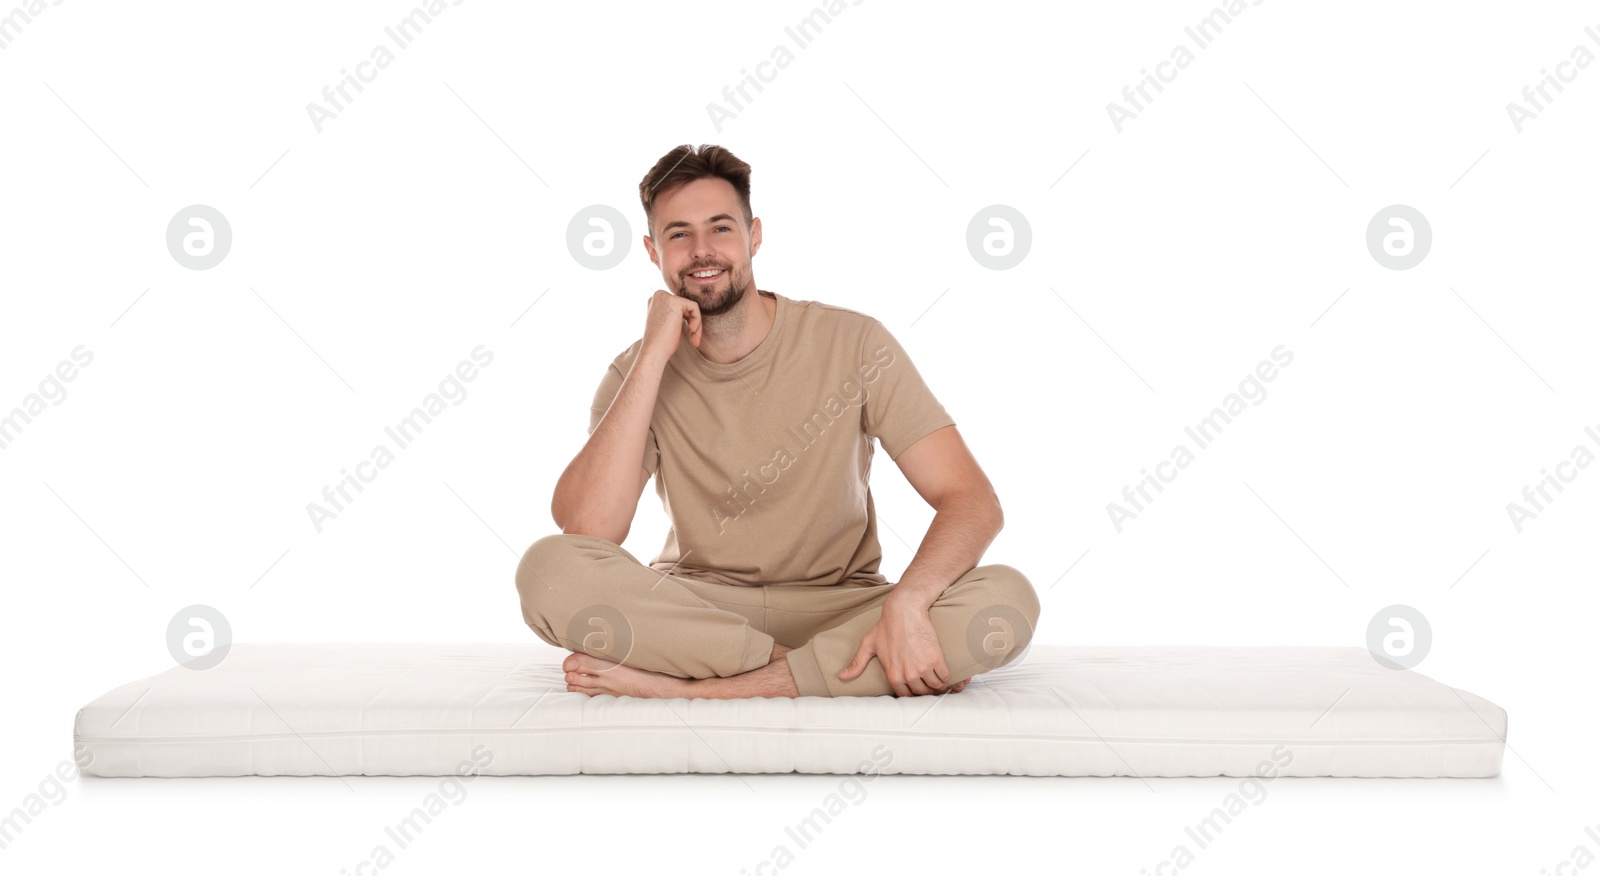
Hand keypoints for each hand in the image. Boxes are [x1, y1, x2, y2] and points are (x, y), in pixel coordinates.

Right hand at [641, 289, 701, 361]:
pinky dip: (697, 321)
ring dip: (696, 325)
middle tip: (693, 341)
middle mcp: (659, 295)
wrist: (654, 352)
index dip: (687, 321)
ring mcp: (666, 297)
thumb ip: (677, 315)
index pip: (680, 306)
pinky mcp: (674, 301)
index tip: (690, 337)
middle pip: (686, 306)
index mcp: (656, 301)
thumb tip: (690, 312)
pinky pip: (694, 308)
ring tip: (694, 340)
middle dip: (693, 323)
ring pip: (691, 308)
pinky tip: (692, 333)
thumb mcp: (670, 324)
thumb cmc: (662, 343)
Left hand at [838, 599, 961, 695]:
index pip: (906, 695)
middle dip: (926, 689)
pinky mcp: (936, 659)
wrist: (904, 609)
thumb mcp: (868, 644)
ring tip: (938, 678)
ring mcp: (923, 668)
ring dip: (938, 684)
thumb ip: (856, 663)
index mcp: (893, 675)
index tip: (916, 686)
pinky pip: (946, 677)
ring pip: (936, 686)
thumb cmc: (886, 625)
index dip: (912, 691)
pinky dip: (947, 677)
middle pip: (922, 693)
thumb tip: (842, 677)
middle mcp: (908, 674)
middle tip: (929, 682)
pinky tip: (944, 672)